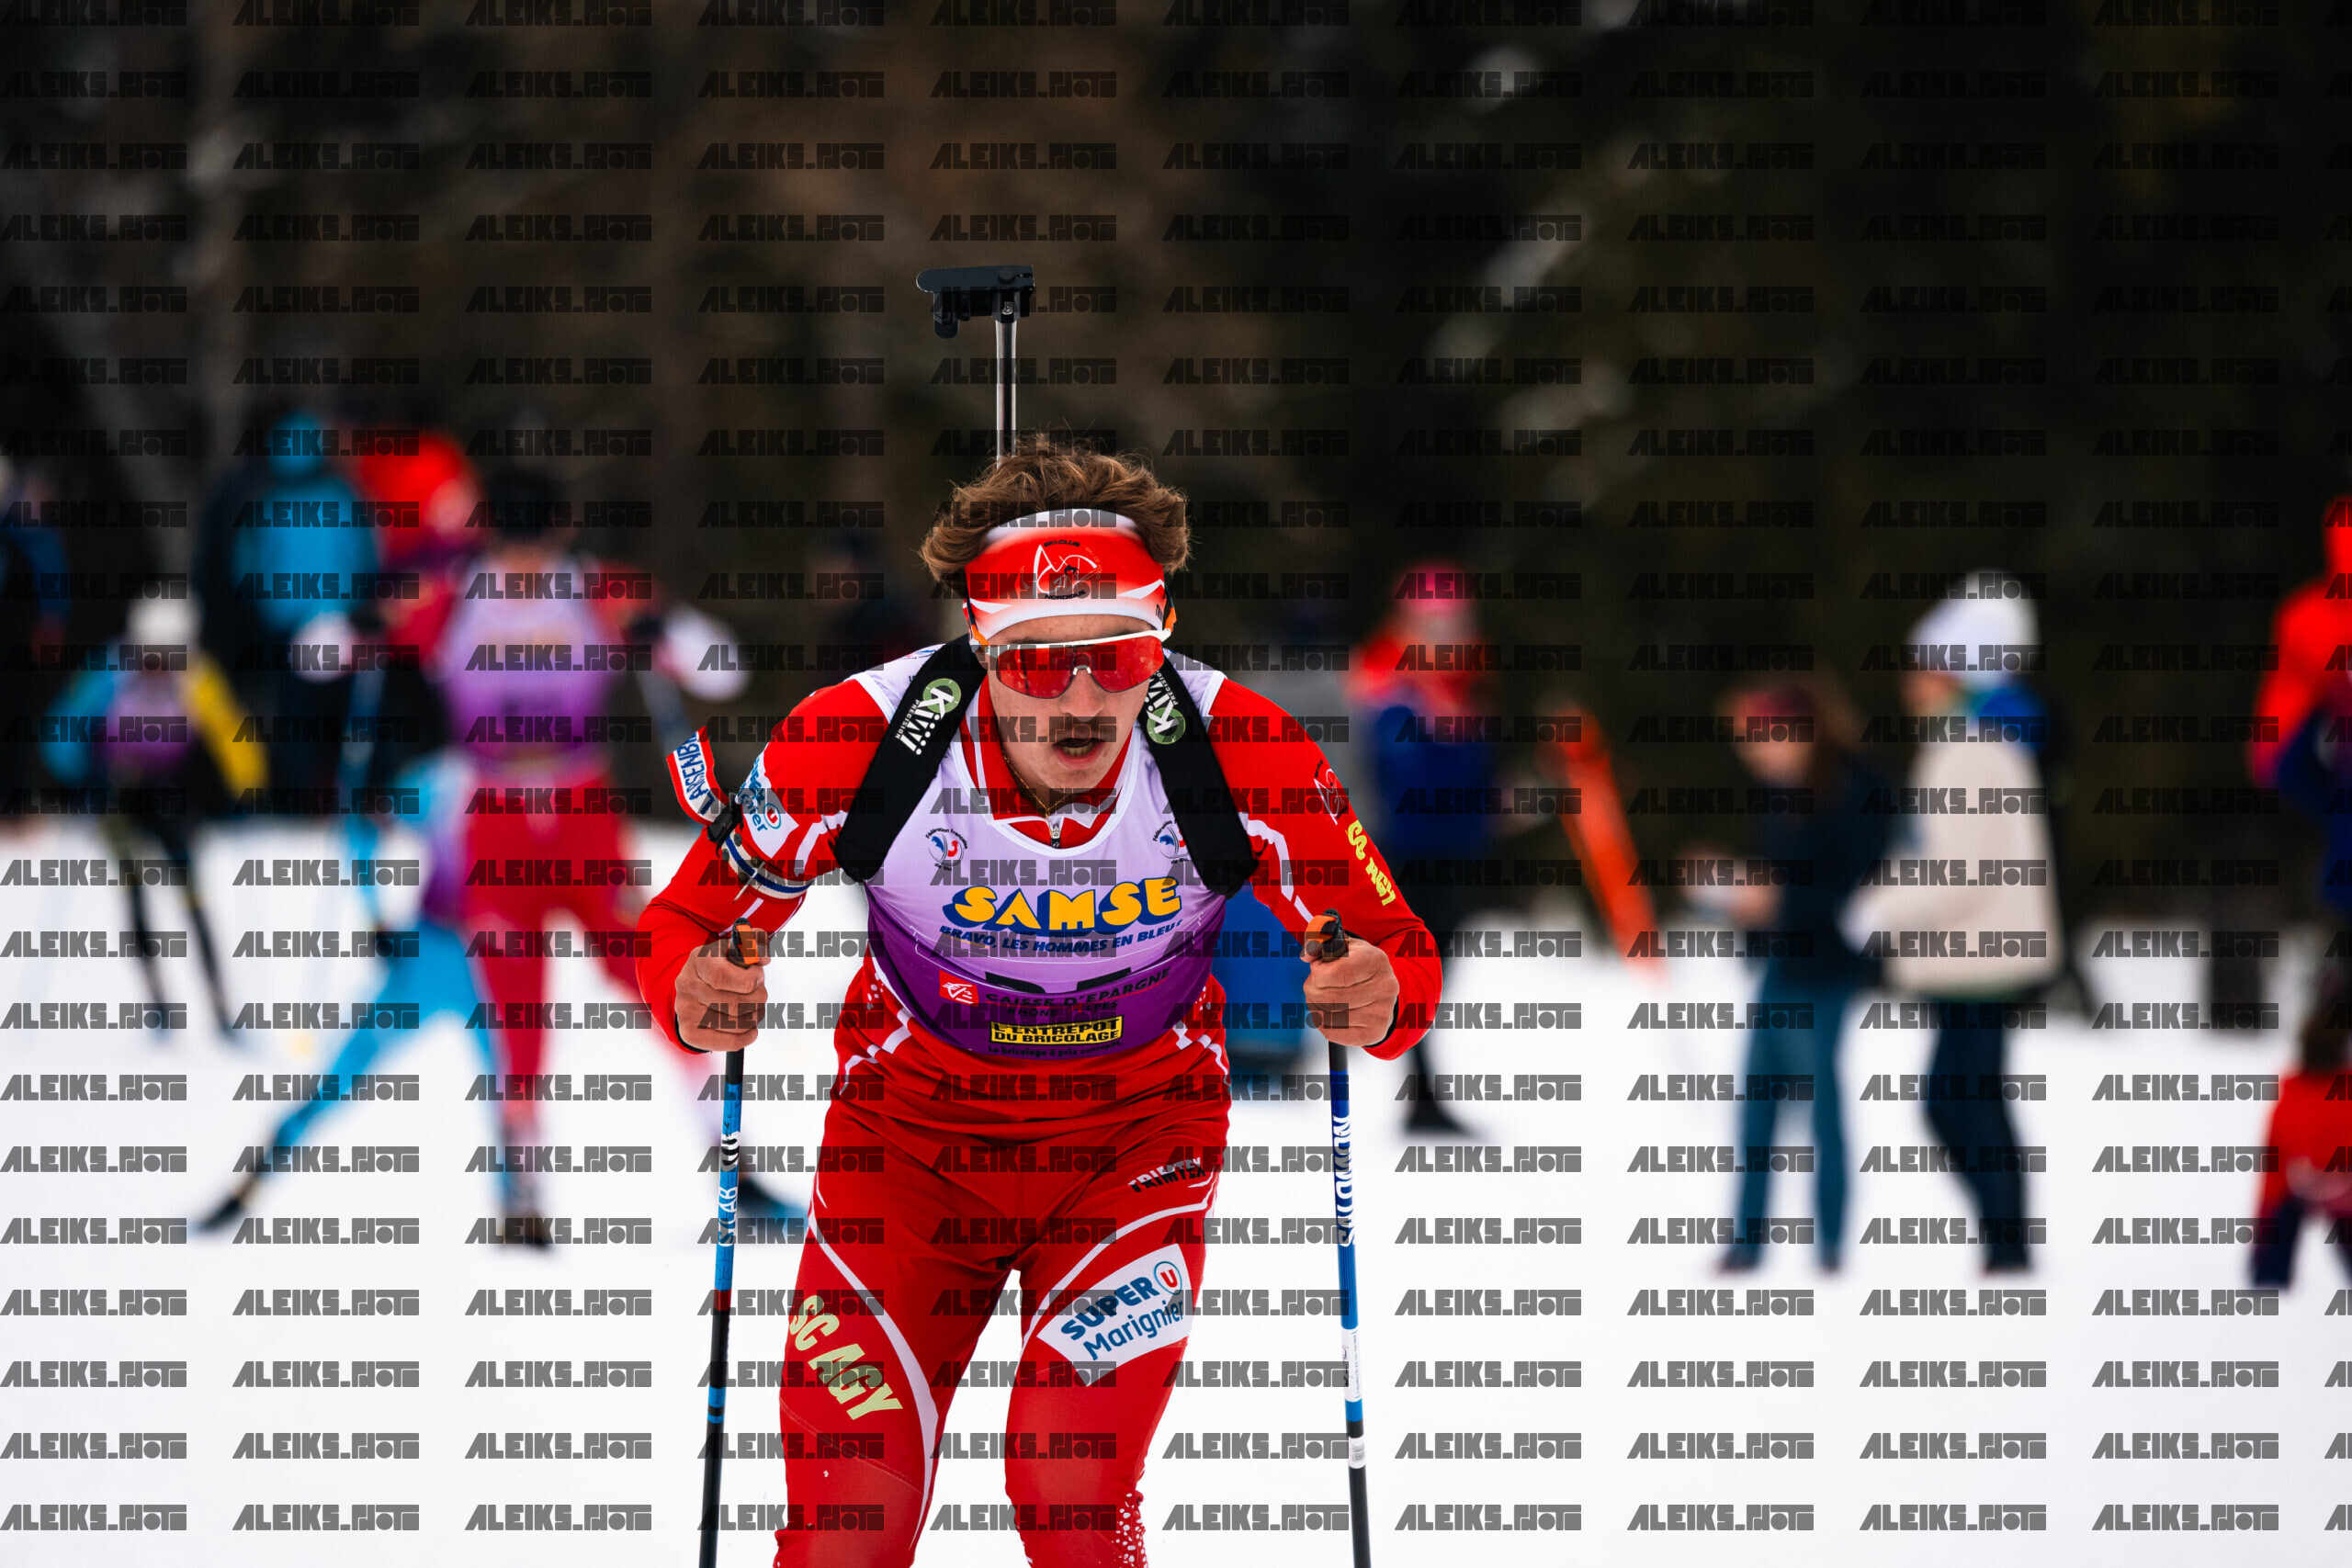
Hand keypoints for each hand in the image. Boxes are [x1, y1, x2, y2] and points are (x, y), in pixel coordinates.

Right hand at [675, 930, 765, 1050]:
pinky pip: (729, 1042)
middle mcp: (688, 985)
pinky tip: (750, 1027)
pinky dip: (747, 1037)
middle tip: (760, 993)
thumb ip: (754, 944)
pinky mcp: (689, 1032)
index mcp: (699, 960)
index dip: (749, 981)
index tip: (758, 977)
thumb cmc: (724, 964)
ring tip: (753, 1007)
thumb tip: (762, 959)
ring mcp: (686, 1010)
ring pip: (736, 1025)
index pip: (722, 977)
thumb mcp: (738, 947)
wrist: (698, 984)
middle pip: (734, 1005)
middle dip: (758, 1000)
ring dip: (755, 1017)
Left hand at [1304, 932, 1398, 1048]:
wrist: (1380, 988)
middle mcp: (1384, 987)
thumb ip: (1319, 941)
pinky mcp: (1375, 1032)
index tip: (1316, 970)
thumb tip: (1307, 954)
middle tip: (1313, 986)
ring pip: (1331, 1017)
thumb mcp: (1342, 946)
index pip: (1338, 974)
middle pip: (1332, 998)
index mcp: (1375, 961)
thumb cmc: (1356, 965)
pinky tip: (1326, 1013)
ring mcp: (1382, 1012)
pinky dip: (1322, 1024)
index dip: (1318, 974)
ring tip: (1319, 998)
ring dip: (1315, 1007)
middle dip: (1312, 992)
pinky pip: (1335, 1033)